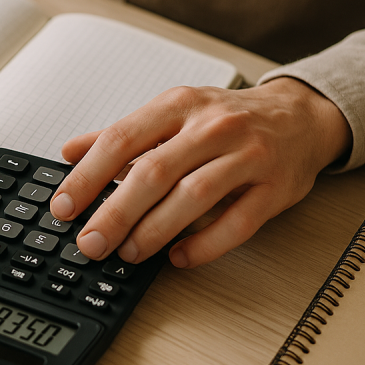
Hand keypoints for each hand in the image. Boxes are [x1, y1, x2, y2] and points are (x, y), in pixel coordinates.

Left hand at [49, 78, 351, 268]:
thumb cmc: (227, 119)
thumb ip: (121, 135)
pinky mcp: (276, 189)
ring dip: (155, 231)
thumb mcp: (172, 114)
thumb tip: (69, 152)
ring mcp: (247, 157)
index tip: (63, 207)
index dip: (88, 176)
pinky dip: (205, 245)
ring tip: (129, 253)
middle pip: (154, 172)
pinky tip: (179, 259)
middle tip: (91, 243)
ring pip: (193, 197)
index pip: (122, 139)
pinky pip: (237, 223)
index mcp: (178, 105)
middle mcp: (212, 127)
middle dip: (115, 212)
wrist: (300, 117)